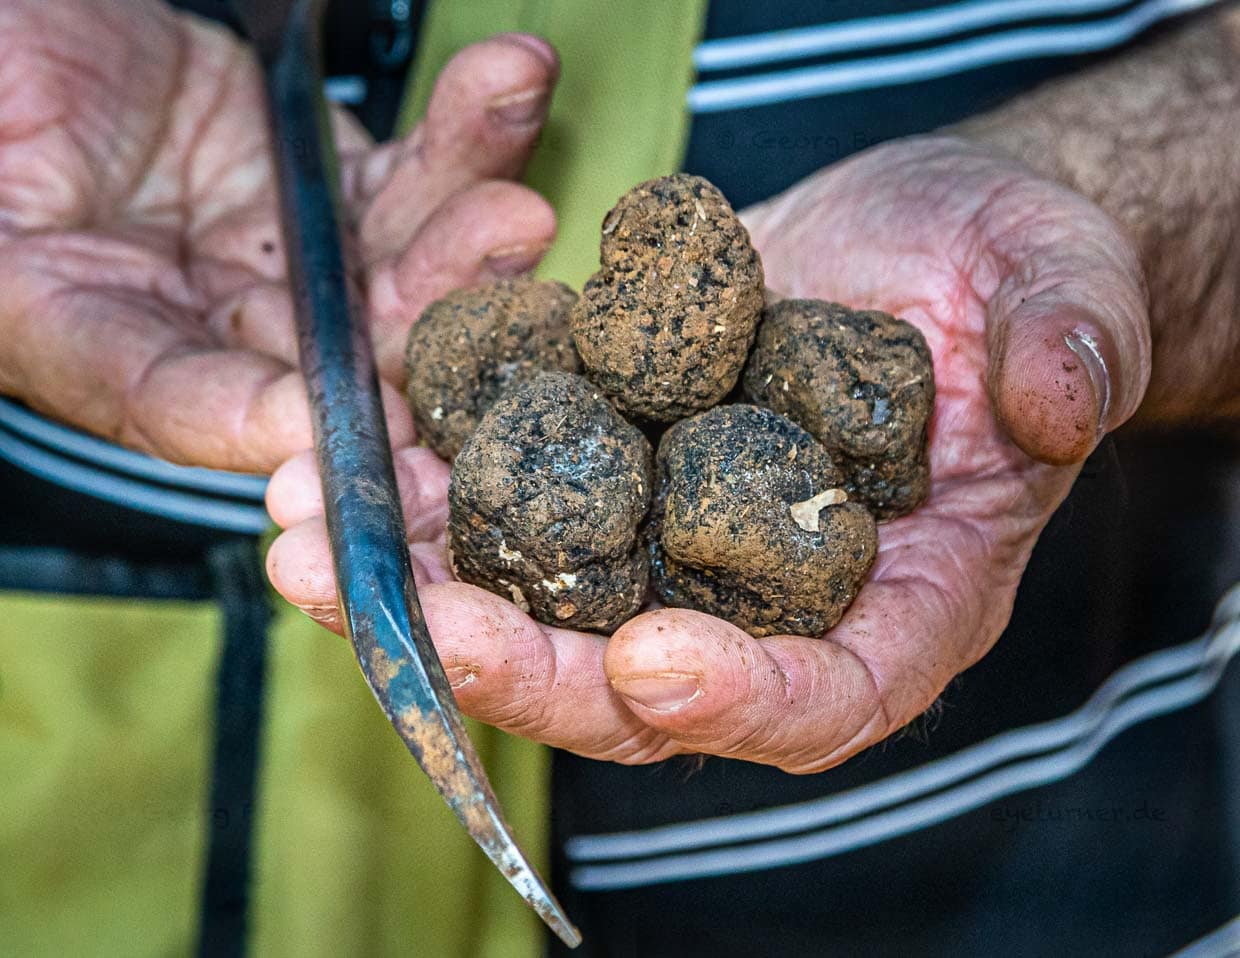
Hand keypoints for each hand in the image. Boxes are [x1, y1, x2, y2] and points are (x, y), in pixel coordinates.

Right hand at [0, 0, 559, 471]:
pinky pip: (416, 167)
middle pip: (343, 347)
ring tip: (516, 199)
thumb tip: (69, 331)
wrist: (23, 41)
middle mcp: (225, 319)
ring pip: (401, 258)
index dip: (283, 418)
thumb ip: (29, 292)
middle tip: (492, 262)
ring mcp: (293, 253)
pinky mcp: (336, 181)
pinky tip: (512, 82)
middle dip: (427, 317)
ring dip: (468, 227)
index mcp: (118, 352)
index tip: (359, 415)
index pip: (203, 408)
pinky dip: (469, 128)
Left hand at [266, 136, 1149, 771]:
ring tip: (308, 528)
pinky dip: (430, 476)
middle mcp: (763, 595)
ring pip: (540, 599)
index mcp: (895, 603)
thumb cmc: (1015, 279)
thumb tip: (1053, 399)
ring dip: (421, 574)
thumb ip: (1072, 352)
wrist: (925, 237)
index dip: (738, 699)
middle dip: (515, 661)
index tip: (650, 663)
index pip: (821, 698)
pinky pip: (513, 492)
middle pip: (632, 680)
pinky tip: (349, 437)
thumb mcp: (1069, 296)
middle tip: (408, 614)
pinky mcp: (611, 455)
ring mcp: (675, 532)